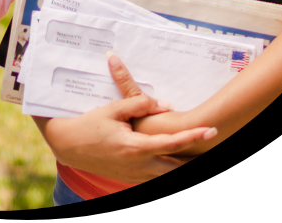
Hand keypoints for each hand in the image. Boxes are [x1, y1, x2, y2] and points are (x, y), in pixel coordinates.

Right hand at [35, 52, 215, 183]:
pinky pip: (155, 176)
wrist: (70, 145)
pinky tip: (174, 160)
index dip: (194, 137)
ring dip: (182, 164)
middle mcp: (139, 165)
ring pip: (167, 175)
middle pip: (177, 167)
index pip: (172, 142)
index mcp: (135, 147)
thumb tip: (165, 105)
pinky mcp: (131, 178)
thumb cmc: (90, 125)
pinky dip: (167, 169)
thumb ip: (140, 103)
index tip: (212, 130)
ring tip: (197, 153)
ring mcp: (135, 175)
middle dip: (195, 158)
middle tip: (212, 144)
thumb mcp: (113, 109)